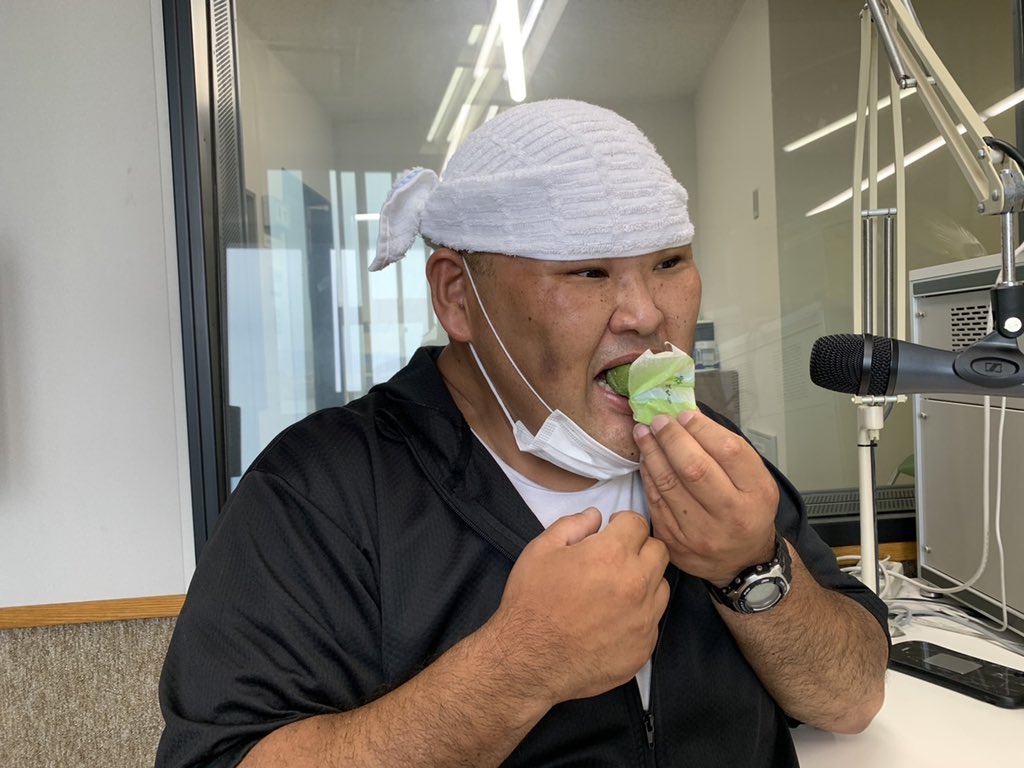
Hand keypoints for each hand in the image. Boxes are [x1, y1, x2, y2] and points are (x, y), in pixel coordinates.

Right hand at [488, 508, 669, 705]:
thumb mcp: (541, 550)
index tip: (611, 532)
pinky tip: (612, 619)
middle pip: (659, 551)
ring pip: (661, 586)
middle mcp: (636, 584)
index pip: (638, 523)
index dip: (621, 524)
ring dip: (644, 581)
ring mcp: (644, 619)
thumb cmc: (531, 603)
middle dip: (639, 548)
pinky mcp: (644, 647)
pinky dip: (639, 614)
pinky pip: (653, 620)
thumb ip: (573, 525)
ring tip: (615, 591)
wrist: (528, 660)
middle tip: (615, 559)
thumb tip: (596, 517)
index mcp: (612, 554)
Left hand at [632, 411, 778, 584]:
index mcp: (757, 494)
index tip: (684, 415)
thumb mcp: (754, 480)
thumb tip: (690, 418)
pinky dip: (648, 475)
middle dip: (671, 438)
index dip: (702, 428)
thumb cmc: (747, 511)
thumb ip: (728, 451)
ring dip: (652, 453)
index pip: (728, 451)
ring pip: (669, 484)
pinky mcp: (676, 542)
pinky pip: (655, 501)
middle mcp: (731, 515)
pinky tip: (646, 459)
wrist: (741, 561)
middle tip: (658, 421)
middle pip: (694, 468)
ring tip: (644, 433)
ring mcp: (701, 532)